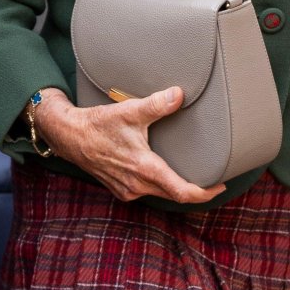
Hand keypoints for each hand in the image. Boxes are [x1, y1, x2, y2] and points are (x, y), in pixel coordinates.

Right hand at [32, 87, 225, 204]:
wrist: (68, 136)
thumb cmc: (97, 125)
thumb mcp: (128, 111)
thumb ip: (156, 104)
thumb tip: (179, 94)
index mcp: (144, 169)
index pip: (181, 191)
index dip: (205, 192)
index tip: (220, 186)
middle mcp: (137, 185)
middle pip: (175, 195)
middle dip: (196, 190)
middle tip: (213, 181)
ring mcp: (128, 190)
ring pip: (161, 194)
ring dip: (176, 188)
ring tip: (192, 176)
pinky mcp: (121, 189)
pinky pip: (147, 191)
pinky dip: (159, 185)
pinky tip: (163, 173)